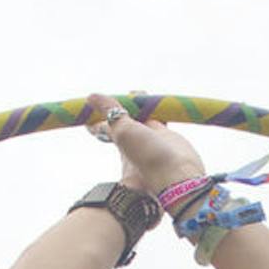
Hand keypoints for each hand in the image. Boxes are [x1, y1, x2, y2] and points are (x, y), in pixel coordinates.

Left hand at [86, 92, 205, 197]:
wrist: (177, 175)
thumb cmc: (147, 159)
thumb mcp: (123, 132)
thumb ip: (110, 111)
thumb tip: (91, 97)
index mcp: (120, 146)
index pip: (105, 129)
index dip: (97, 117)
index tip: (90, 105)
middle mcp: (135, 144)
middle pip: (123, 121)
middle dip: (121, 107)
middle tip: (120, 95)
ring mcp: (152, 140)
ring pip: (142, 118)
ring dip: (139, 105)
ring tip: (137, 93)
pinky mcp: (167, 136)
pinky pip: (159, 118)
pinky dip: (156, 108)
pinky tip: (155, 101)